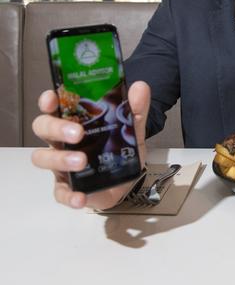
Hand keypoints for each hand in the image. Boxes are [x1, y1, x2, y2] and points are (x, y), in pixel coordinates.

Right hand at [31, 81, 149, 210]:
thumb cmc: (119, 149)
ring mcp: (61, 165)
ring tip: (81, 161)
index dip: (49, 101)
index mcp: (74, 122)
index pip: (55, 106)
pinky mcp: (67, 188)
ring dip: (61, 159)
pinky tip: (80, 196)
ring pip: (44, 158)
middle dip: (57, 128)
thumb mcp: (132, 128)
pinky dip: (69, 196)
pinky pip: (60, 192)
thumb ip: (135, 109)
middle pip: (44, 129)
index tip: (52, 98)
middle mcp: (62, 142)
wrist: (126, 179)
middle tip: (77, 132)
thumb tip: (140, 88)